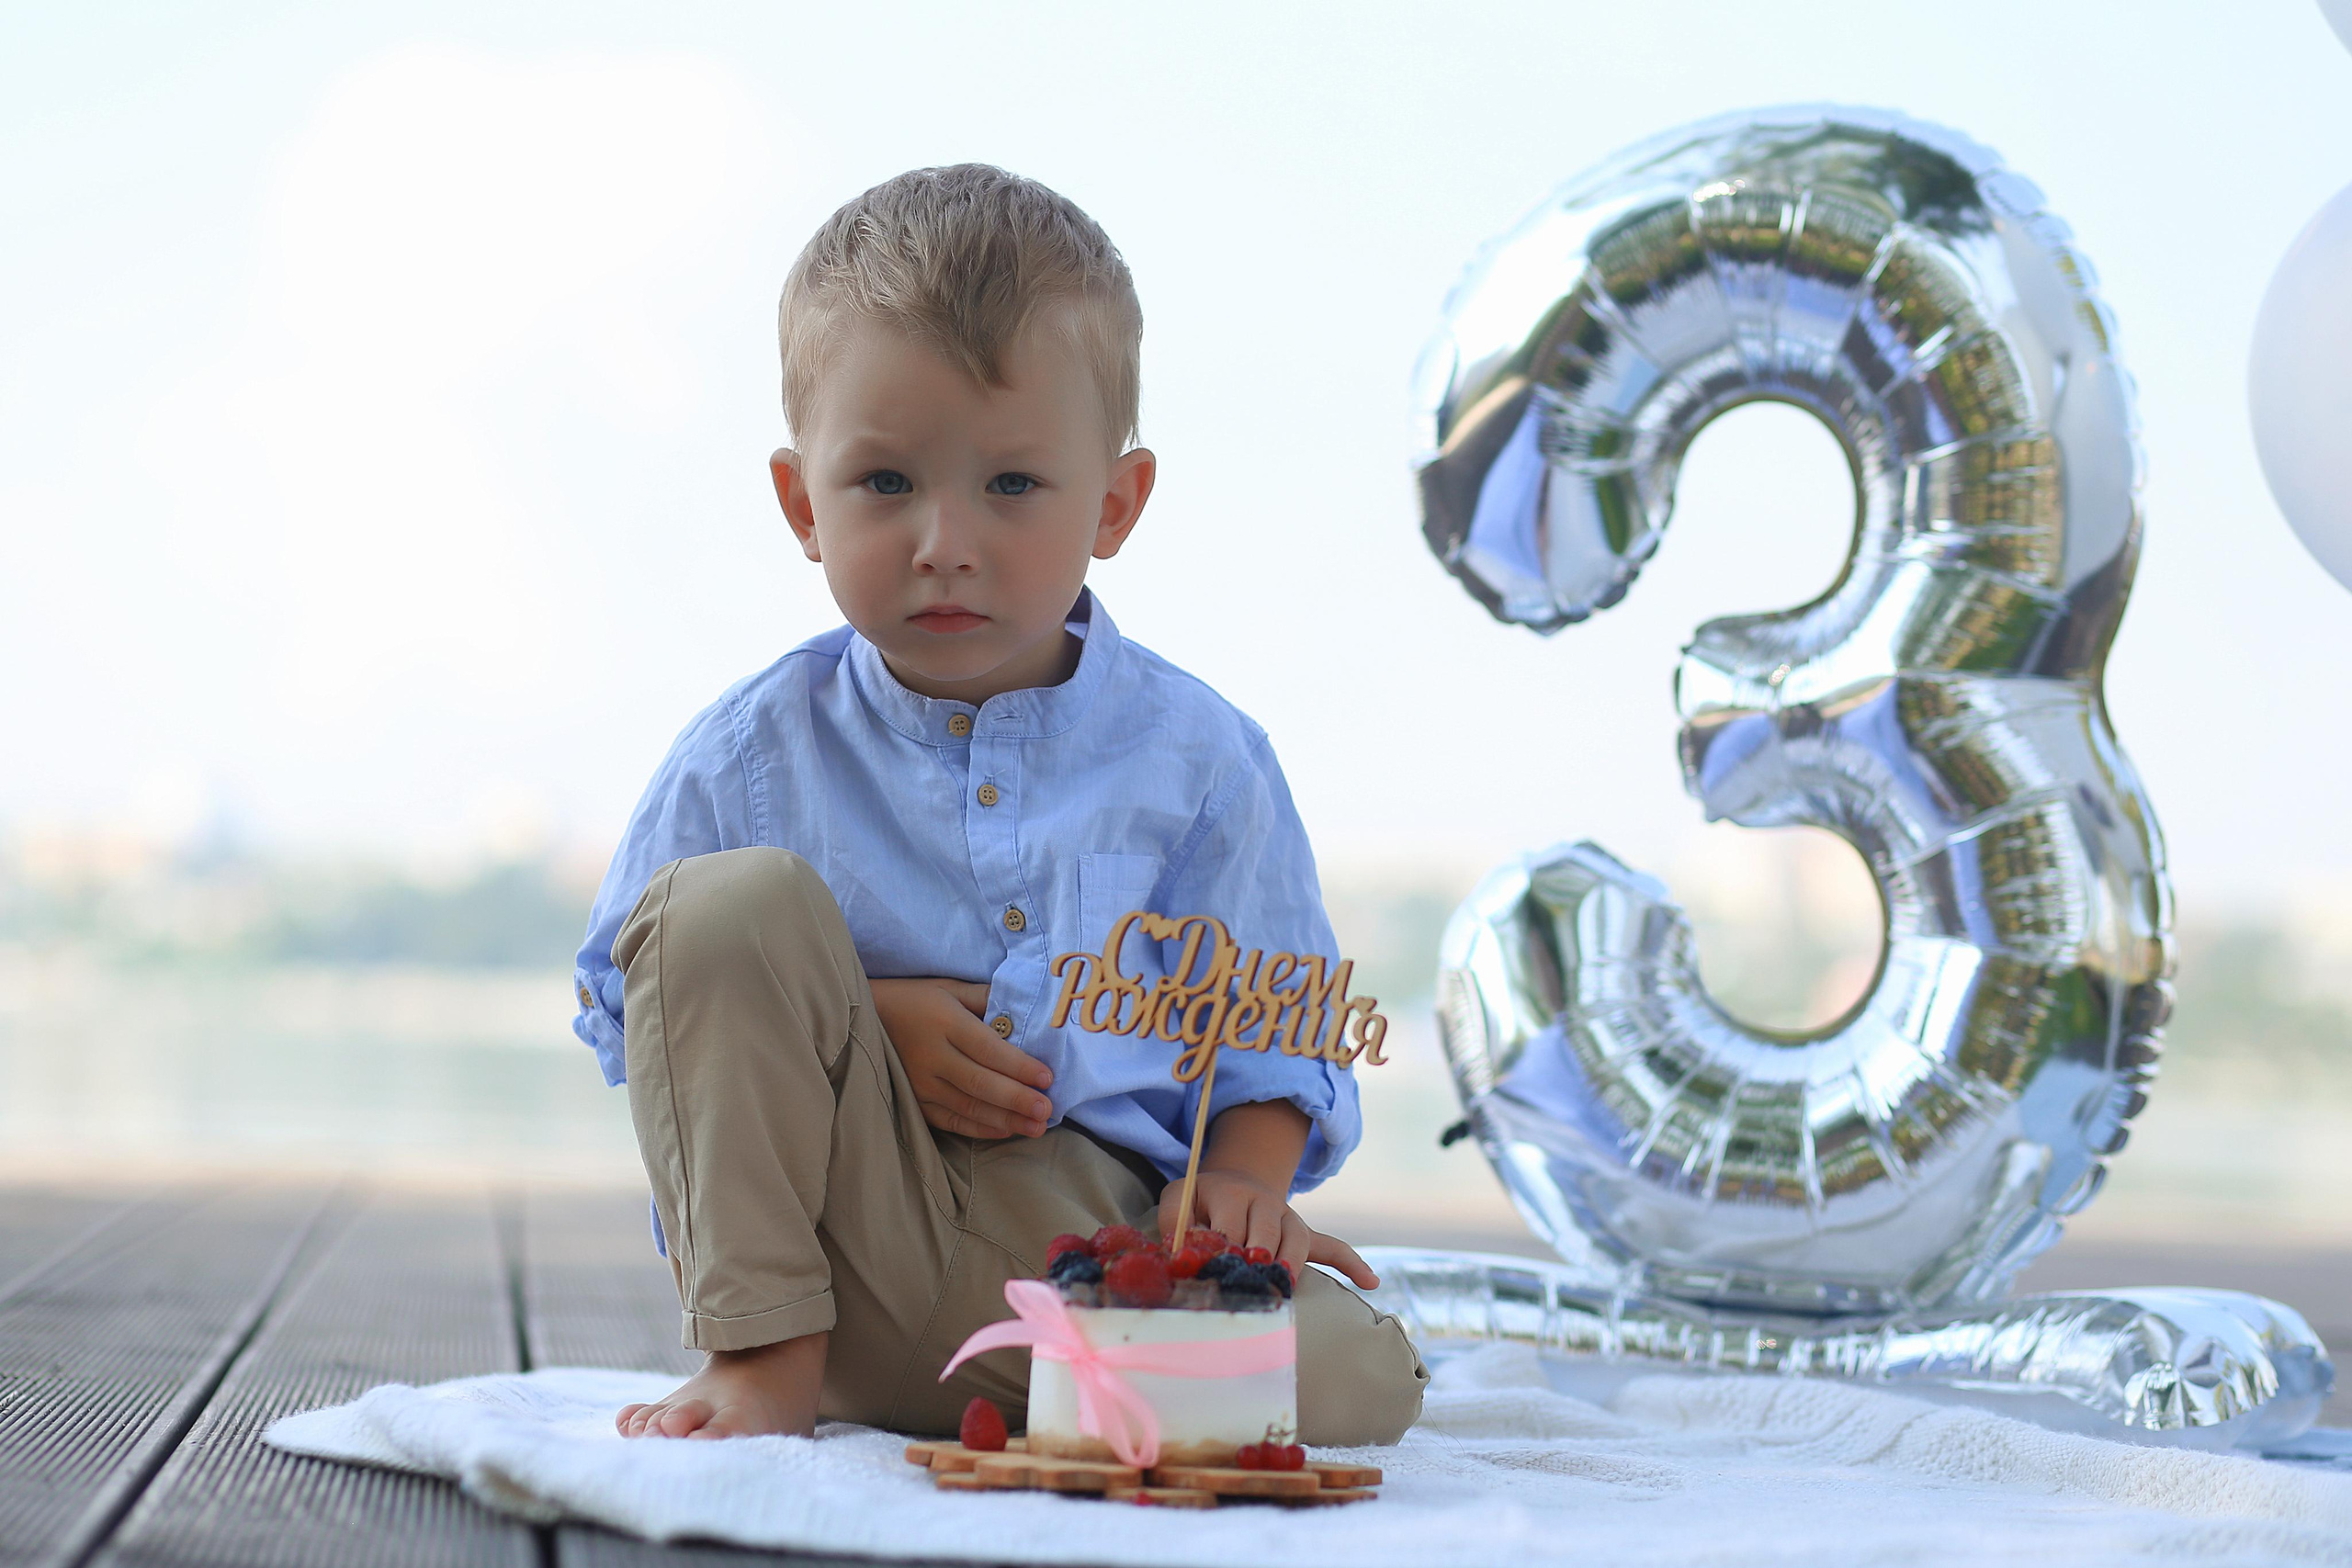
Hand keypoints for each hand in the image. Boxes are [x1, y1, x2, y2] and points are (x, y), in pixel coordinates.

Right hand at [869, 978, 1053, 1139]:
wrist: (863, 1017)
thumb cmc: (915, 999)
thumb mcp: (949, 988)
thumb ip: (986, 998)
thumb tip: (1025, 1008)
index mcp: (944, 1022)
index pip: (988, 1049)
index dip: (1019, 1066)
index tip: (1047, 1077)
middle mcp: (931, 1055)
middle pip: (981, 1083)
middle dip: (1017, 1099)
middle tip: (1047, 1110)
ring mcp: (920, 1083)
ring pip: (968, 1107)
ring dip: (1006, 1119)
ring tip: (1036, 1127)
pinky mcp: (914, 1101)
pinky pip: (950, 1121)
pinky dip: (979, 1128)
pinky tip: (1006, 1130)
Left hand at [1157, 1168, 1379, 1290]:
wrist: (1232, 1180)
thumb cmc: (1198, 1200)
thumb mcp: (1177, 1200)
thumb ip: (1174, 1225)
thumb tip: (1178, 1256)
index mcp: (1229, 1194)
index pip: (1228, 1228)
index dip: (1221, 1255)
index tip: (1214, 1276)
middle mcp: (1263, 1202)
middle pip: (1265, 1235)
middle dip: (1256, 1262)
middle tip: (1247, 1285)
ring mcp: (1287, 1217)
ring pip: (1296, 1242)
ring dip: (1290, 1266)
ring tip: (1282, 1287)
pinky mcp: (1303, 1232)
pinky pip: (1332, 1246)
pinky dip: (1351, 1263)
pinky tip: (1370, 1282)